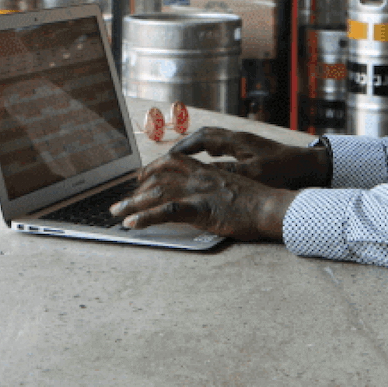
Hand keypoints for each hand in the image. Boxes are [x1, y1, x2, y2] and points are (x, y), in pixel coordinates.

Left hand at [110, 153, 296, 240]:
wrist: (272, 206)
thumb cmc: (259, 203)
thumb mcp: (235, 190)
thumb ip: (217, 190)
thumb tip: (207, 199)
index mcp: (209, 171)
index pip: (174, 163)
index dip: (153, 169)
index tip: (139, 178)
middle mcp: (201, 177)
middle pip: (161, 175)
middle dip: (136, 187)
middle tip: (119, 201)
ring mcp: (200, 191)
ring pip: (158, 192)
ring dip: (132, 203)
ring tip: (115, 212)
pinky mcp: (201, 208)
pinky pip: (168, 211)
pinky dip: (146, 218)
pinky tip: (131, 224)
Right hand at [166, 127, 330, 189]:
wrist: (308, 165)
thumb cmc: (283, 170)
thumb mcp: (254, 174)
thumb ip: (228, 174)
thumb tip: (202, 174)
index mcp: (237, 141)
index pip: (203, 138)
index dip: (184, 146)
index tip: (167, 156)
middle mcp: (239, 138)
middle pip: (206, 136)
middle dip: (186, 145)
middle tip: (169, 158)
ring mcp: (246, 143)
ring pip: (215, 141)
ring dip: (197, 149)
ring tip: (182, 162)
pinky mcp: (252, 151)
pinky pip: (223, 148)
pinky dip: (210, 154)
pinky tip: (208, 168)